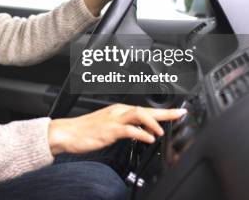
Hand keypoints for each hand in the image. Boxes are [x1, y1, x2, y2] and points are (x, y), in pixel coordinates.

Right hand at [47, 104, 185, 154]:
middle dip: (165, 112)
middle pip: (145, 109)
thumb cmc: (85, 131)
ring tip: (163, 131)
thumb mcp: (110, 129)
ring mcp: (113, 120)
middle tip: (181, 114)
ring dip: (154, 121)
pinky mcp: (108, 130)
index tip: (178, 113)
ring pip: (138, 114)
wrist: (67, 133)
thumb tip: (142, 133)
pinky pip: (128, 130)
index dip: (163, 112)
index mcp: (119, 110)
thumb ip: (126, 129)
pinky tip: (149, 139)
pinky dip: (141, 133)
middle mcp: (118, 112)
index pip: (145, 109)